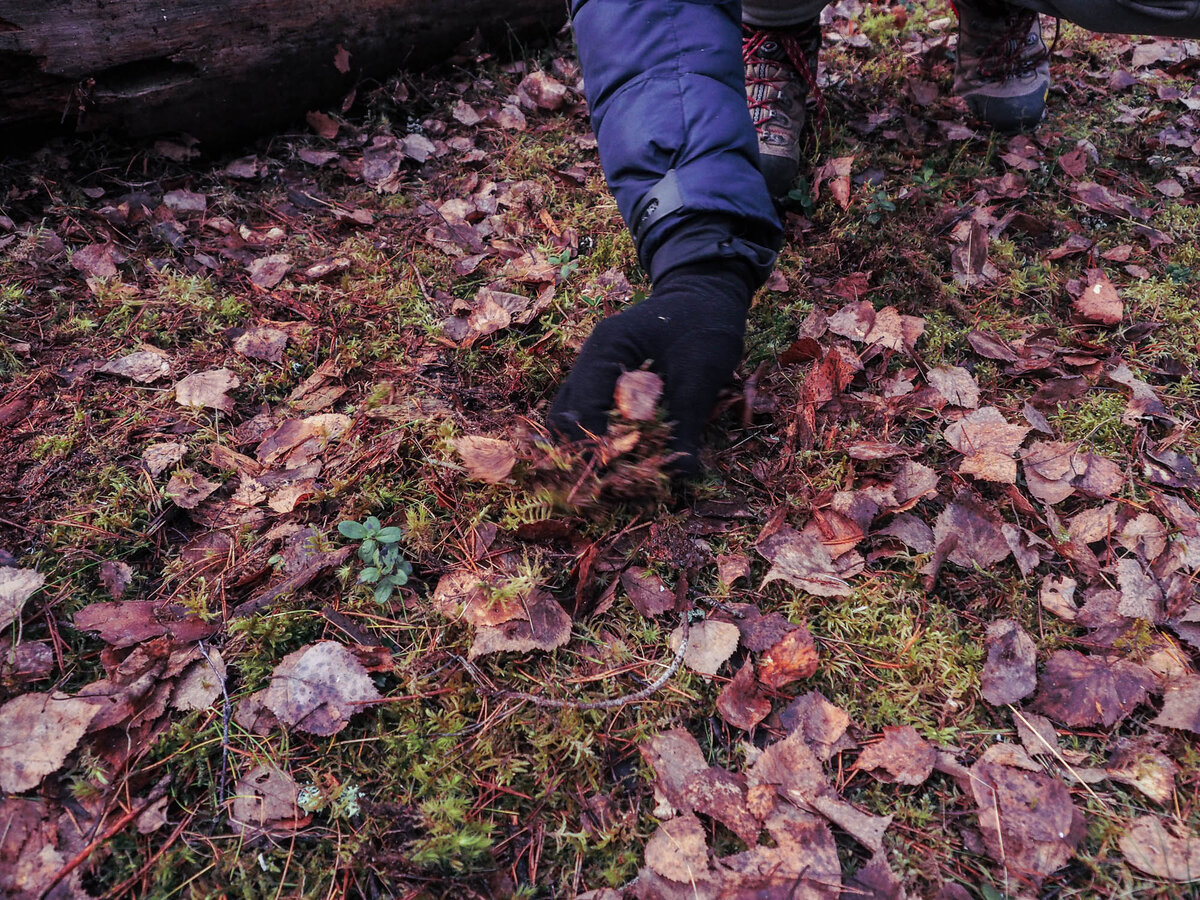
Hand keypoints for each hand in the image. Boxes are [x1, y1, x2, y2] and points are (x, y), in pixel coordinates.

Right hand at [547, 261, 753, 473]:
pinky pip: (588, 417)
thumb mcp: (702, 374)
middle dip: (583, 453)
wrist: (707, 297)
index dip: (597, 445)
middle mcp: (590, 362)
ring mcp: (592, 373)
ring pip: (568, 420)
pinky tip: (625, 460)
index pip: (584, 407)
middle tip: (611, 482)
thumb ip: (687, 423)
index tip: (616, 474)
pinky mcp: (603, 384)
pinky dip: (600, 440)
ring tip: (615, 476)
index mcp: (606, 349)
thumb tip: (681, 473)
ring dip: (587, 449)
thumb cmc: (705, 325)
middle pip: (563, 418)